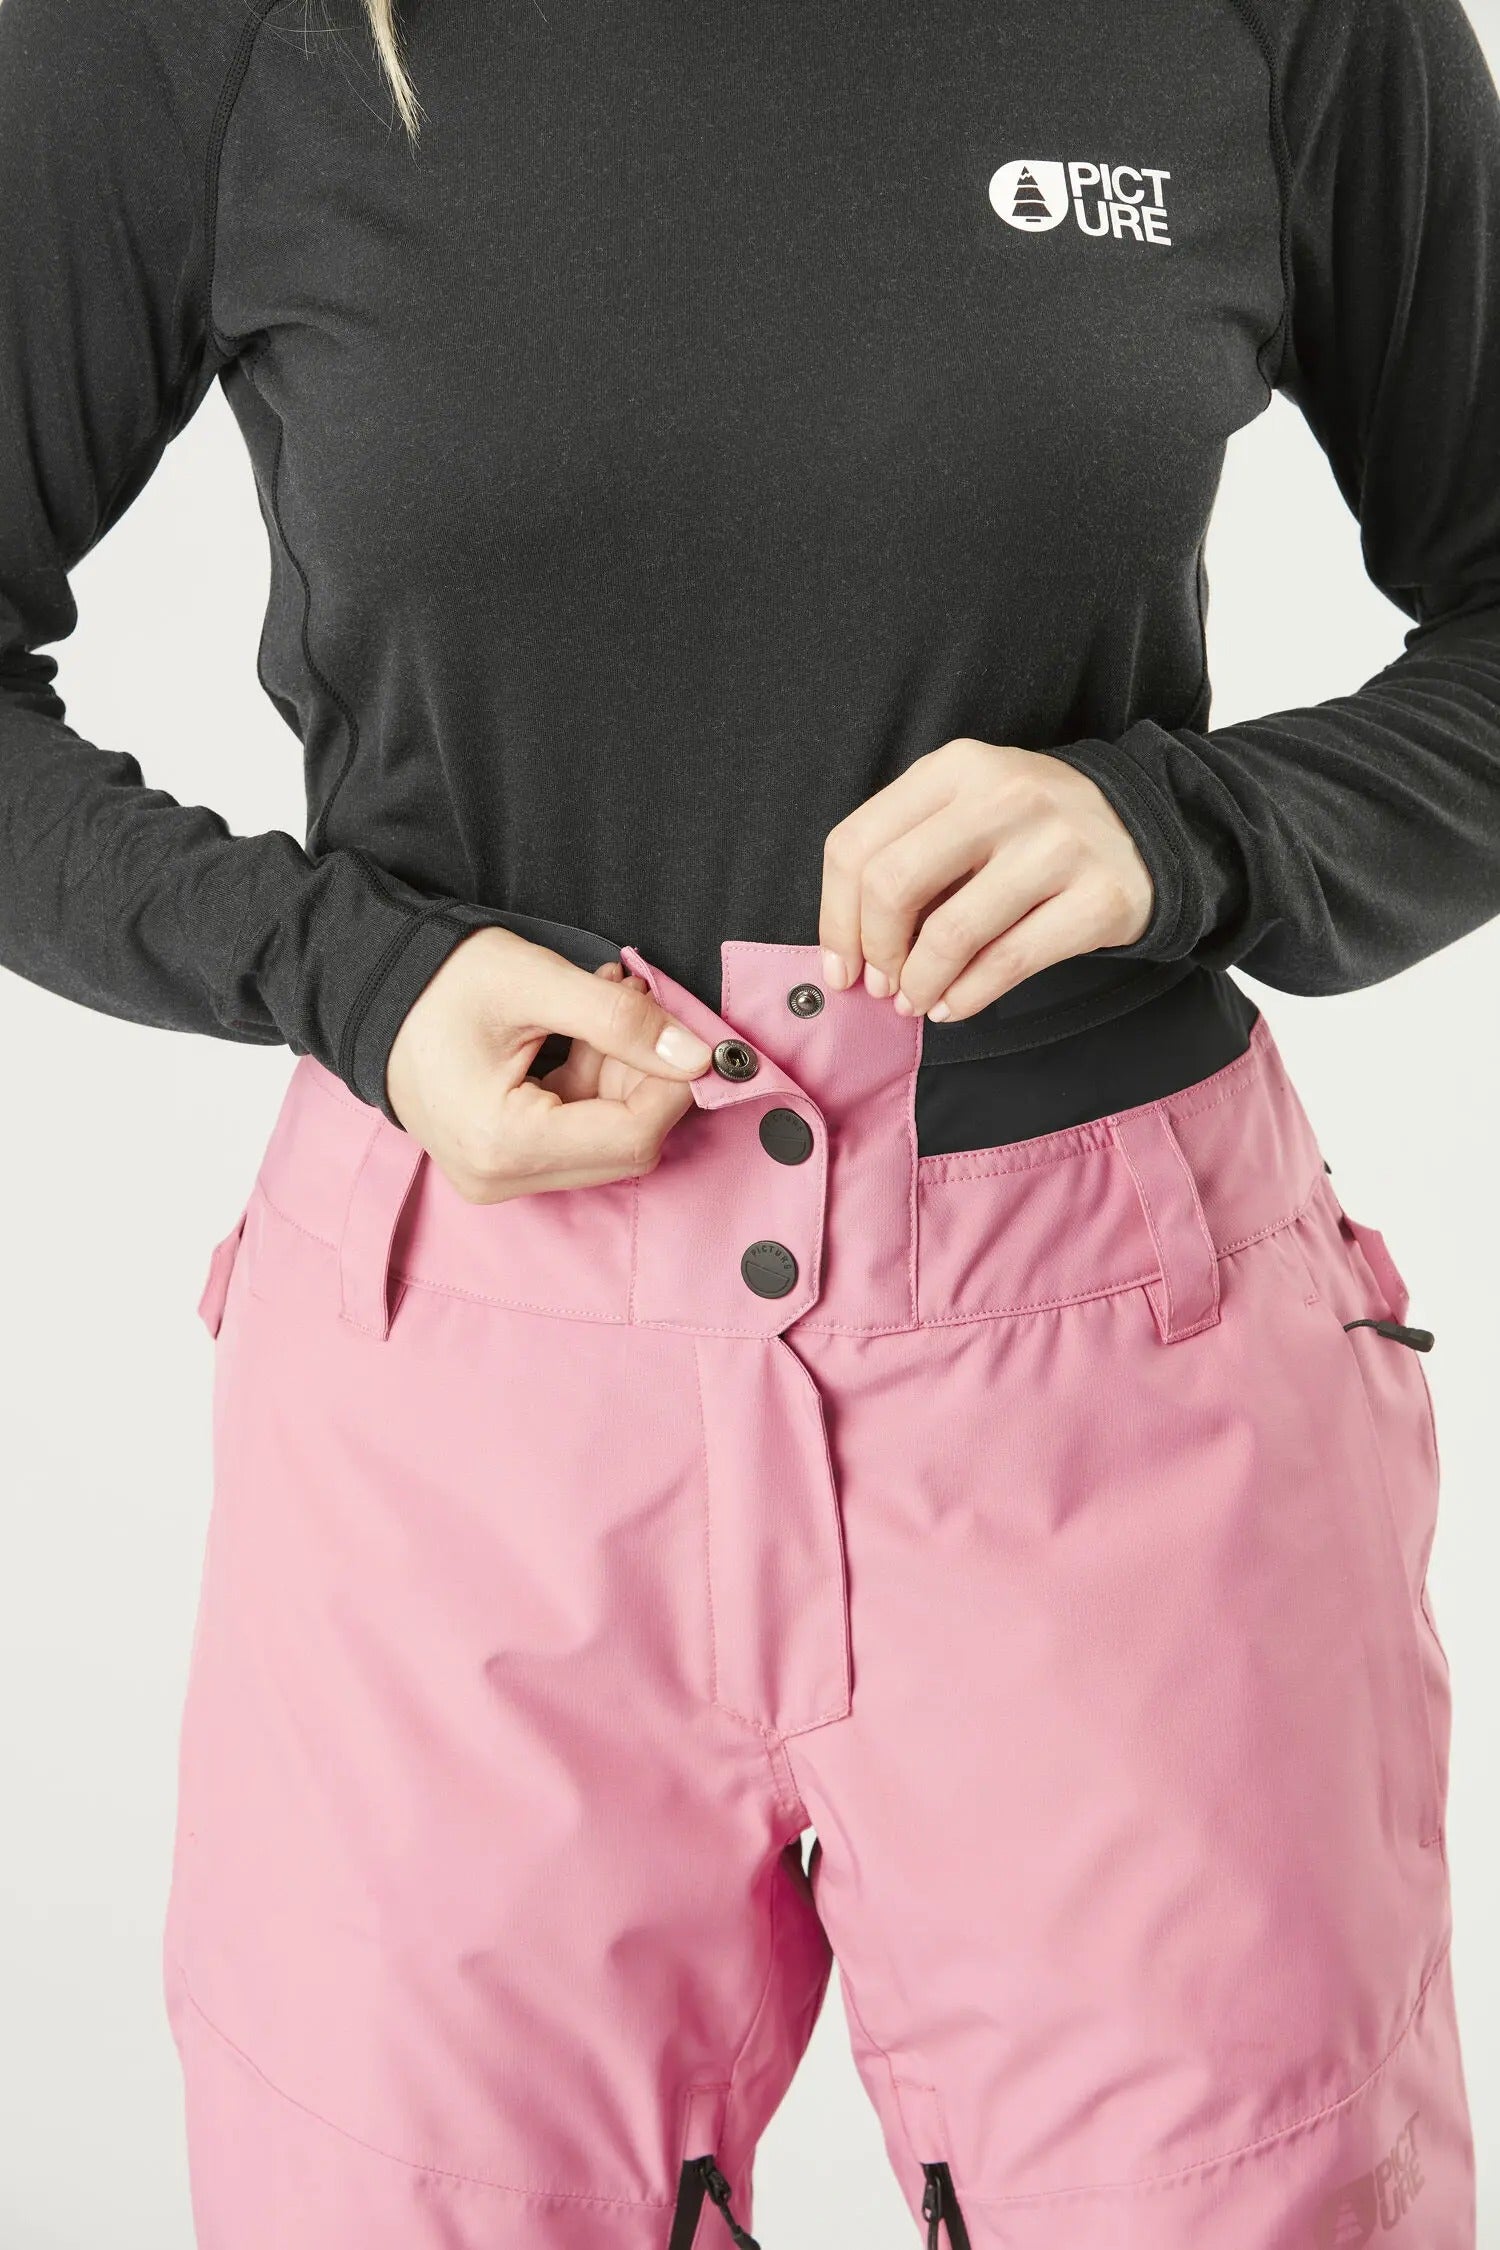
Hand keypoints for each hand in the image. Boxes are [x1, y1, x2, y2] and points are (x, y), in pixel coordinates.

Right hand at [385, 929, 712, 1202]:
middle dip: (644, 1076)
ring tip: (603, 1005)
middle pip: (624, 1146)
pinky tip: (583, 1032)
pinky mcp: (502, 1164)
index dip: (673, 1083)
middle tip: (633, 1003)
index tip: (681, 1028)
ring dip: (621, 1074)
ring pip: (606, 1141)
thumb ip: (620, 1019)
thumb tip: (699, 1055)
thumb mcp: (535, 982)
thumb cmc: (437, 984)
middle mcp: (499, 1177)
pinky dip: (594, 1084)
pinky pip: (578, 1136)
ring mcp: (498, 1177)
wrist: (368, 992)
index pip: (633, 1137)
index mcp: (502, 1143)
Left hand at [818, 738, 1152, 1019]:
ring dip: (919, 983)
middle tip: (883, 984)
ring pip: (950, 932)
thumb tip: (851, 948)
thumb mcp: (967, 811)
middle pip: (892, 883)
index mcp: (955, 767)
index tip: (842, 964)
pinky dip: (965, 997)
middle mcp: (1004, 794)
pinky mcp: (1099, 897)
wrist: (1150, 829)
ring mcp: (1057, 844)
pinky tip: (953, 1005)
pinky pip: (1008, 962)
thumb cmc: (1033, 832)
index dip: (835, 917)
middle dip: (876, 950)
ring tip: (917, 1000)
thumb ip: (909, 856)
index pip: (857, 843)